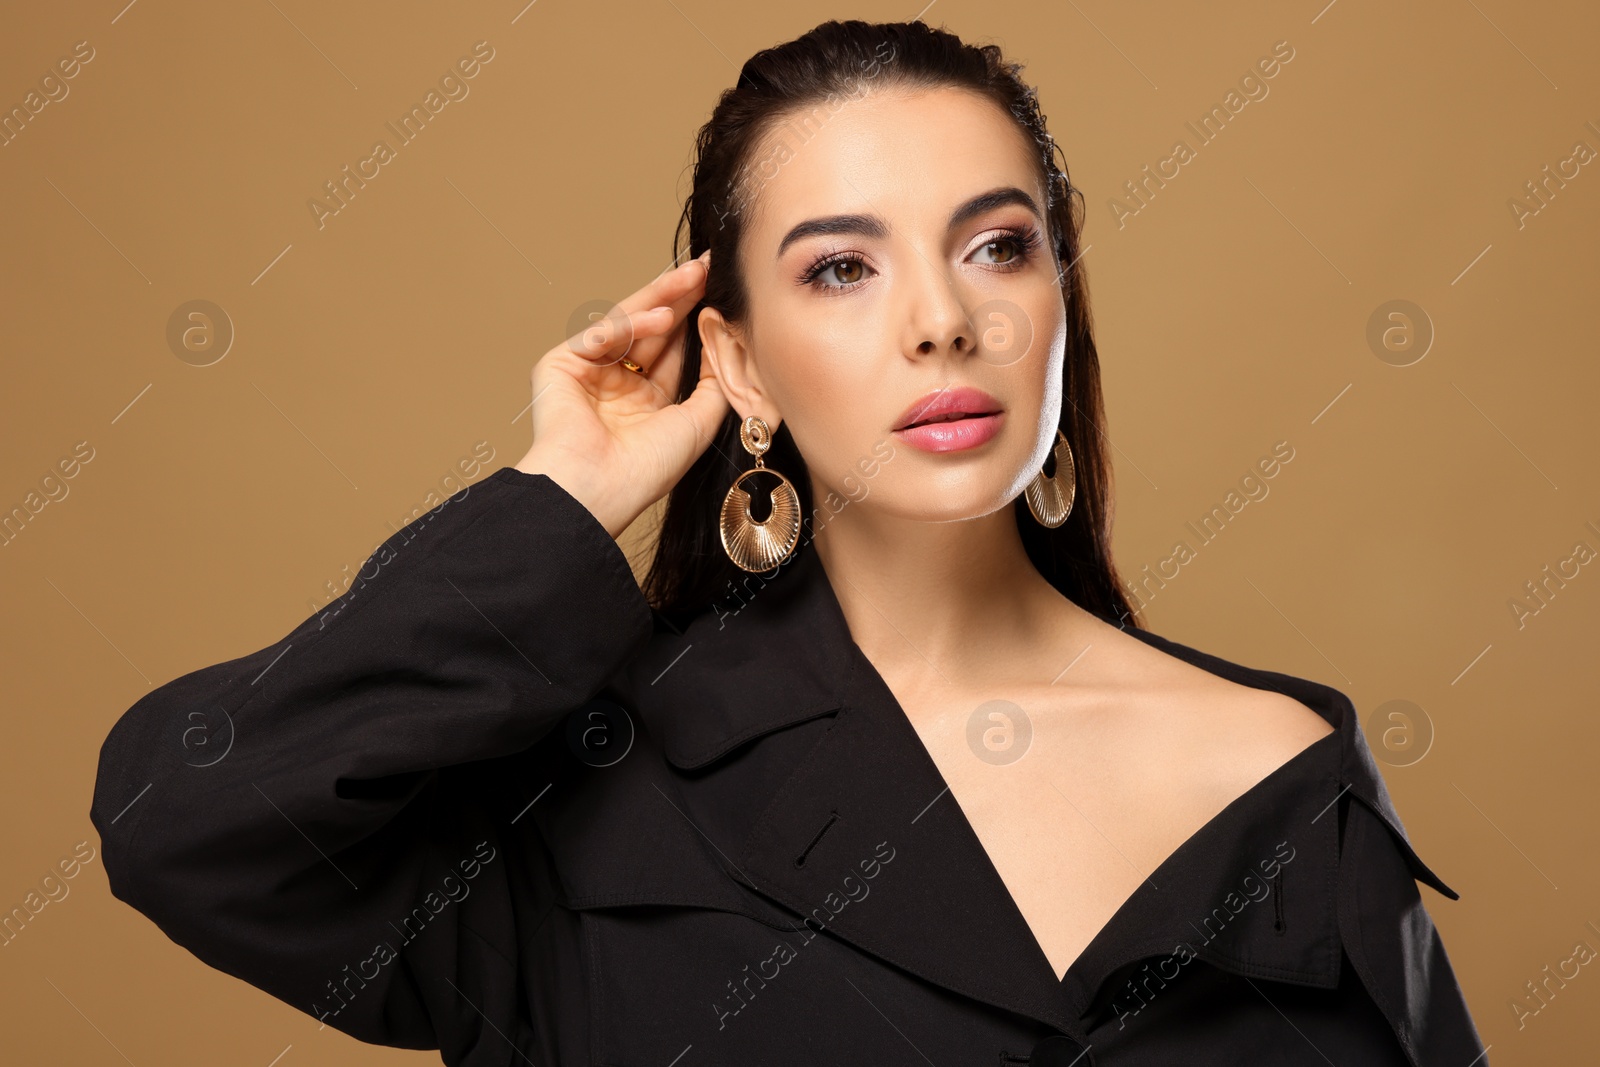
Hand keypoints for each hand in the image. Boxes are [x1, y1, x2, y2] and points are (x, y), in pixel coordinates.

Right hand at [515, 251, 729, 539]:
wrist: (598, 489)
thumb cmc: (645, 470)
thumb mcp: (697, 423)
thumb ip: (714, 384)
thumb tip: (729, 347)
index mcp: (645, 401)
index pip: (674, 349)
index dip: (696, 319)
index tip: (721, 290)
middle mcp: (617, 384)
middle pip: (652, 329)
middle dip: (680, 297)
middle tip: (707, 266)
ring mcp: (588, 372)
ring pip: (628, 323)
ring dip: (661, 298)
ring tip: (693, 276)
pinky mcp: (560, 364)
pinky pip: (600, 334)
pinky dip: (630, 324)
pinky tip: (662, 317)